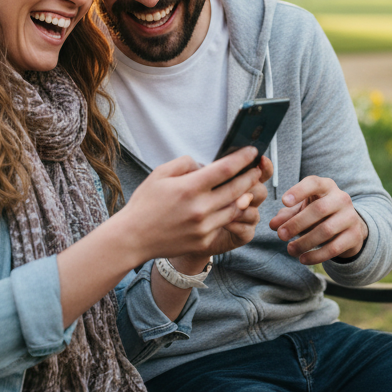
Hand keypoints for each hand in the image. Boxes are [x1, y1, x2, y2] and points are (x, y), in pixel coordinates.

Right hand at [115, 146, 264, 262]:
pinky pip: (225, 223)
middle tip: (257, 168)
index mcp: (189, 188)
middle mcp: (200, 208)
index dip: (243, 158)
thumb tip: (205, 165)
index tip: (252, 151)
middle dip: (251, 176)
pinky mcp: (204, 240)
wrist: (133, 238)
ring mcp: (204, 227)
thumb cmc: (145, 203)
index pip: (225, 169)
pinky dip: (232, 213)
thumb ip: (186, 163)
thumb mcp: (160, 173)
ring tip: (249, 186)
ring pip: (237, 208)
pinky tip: (233, 205)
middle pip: (238, 189)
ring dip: (246, 195)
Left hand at [269, 176, 367, 265]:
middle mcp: (341, 198)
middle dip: (297, 223)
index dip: (299, 191)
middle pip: (319, 209)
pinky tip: (303, 259)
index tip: (284, 201)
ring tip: (290, 250)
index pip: (314, 183)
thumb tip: (273, 225)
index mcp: (326, 186)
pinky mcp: (355, 236)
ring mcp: (351, 217)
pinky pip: (334, 248)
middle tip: (280, 235)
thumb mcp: (303, 210)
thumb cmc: (319, 214)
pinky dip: (317, 255)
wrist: (348, 226)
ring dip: (305, 242)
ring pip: (326, 230)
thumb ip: (287, 215)